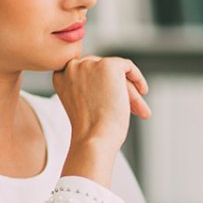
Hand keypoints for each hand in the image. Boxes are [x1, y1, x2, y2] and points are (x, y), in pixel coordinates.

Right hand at [53, 55, 148, 186]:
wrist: (94, 138)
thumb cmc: (90, 129)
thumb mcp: (82, 103)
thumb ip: (89, 85)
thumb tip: (114, 77)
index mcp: (60, 76)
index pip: (87, 73)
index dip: (102, 87)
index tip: (113, 102)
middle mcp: (71, 67)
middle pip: (102, 71)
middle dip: (118, 89)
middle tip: (132, 108)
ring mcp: (89, 64)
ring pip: (116, 72)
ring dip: (128, 91)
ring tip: (140, 110)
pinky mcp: (108, 65)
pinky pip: (128, 66)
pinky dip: (137, 77)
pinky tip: (143, 91)